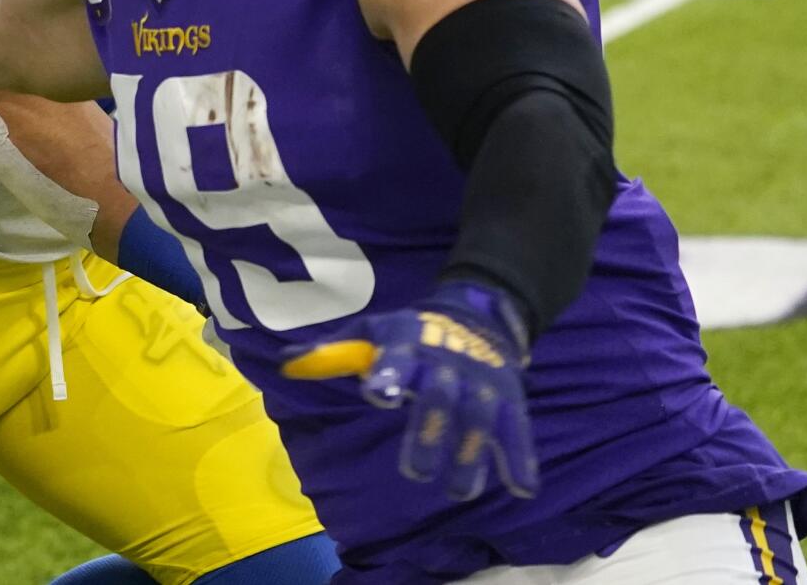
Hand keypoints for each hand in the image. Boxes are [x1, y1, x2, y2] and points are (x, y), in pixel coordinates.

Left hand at [281, 279, 538, 501]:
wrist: (475, 316)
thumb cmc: (407, 335)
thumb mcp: (370, 333)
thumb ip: (331, 352)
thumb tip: (285, 364)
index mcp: (407, 341)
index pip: (395, 355)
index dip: (388, 372)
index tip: (378, 394)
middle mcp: (446, 361)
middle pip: (439, 393)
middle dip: (428, 429)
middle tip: (414, 472)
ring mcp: (481, 381)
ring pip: (479, 416)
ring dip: (471, 453)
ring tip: (459, 491)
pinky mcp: (509, 400)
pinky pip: (517, 428)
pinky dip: (521, 456)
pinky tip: (521, 487)